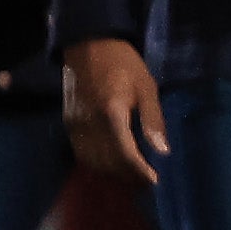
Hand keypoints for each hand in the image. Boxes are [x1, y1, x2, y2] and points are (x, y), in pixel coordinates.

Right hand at [61, 39, 163, 186]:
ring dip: (111, 173)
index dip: (139, 172)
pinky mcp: (68, 124)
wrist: (89, 46)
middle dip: (127, 177)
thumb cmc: (124, 65)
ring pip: (91, 161)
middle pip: (107, 163)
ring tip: (132, 178)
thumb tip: (162, 150)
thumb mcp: (147, 88)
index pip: (125, 154)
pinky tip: (112, 164)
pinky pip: (81, 152)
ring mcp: (75, 125)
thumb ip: (153, 120)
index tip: (154, 181)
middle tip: (146, 183)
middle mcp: (89, 124)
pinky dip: (96, 163)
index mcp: (111, 114)